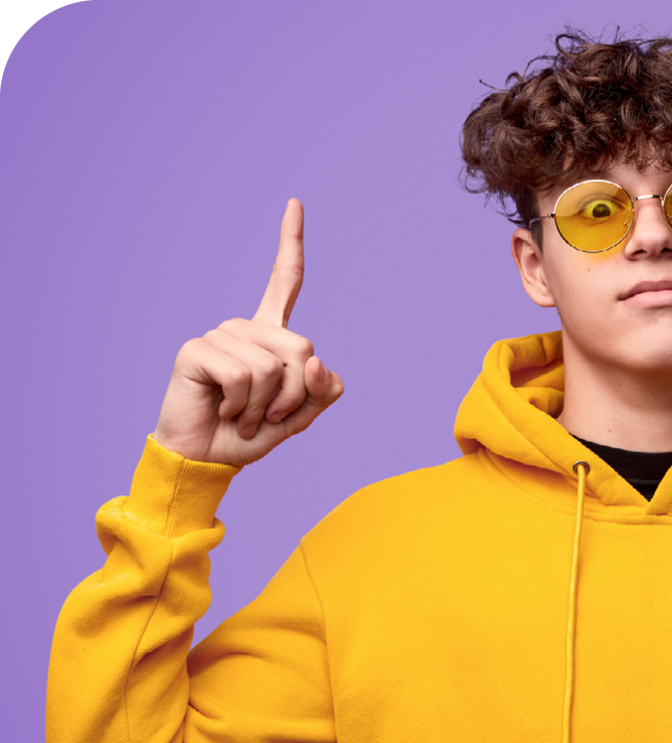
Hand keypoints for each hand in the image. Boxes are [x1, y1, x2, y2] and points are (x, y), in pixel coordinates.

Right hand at [153, 199, 343, 466]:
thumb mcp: (300, 416)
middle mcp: (246, 328)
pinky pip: (246, 376)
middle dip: (297, 393)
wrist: (205, 460)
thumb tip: (314, 361)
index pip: (285, 282)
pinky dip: (242, 406)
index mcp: (270, 335)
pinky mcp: (198, 349)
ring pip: (276, 366)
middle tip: (267, 414)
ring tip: (241, 414)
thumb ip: (322, 390)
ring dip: (266, 405)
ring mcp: (220, 335)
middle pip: (304, 345)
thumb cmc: (250, 435)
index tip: (294, 202)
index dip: (290, 244)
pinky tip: (224, 410)